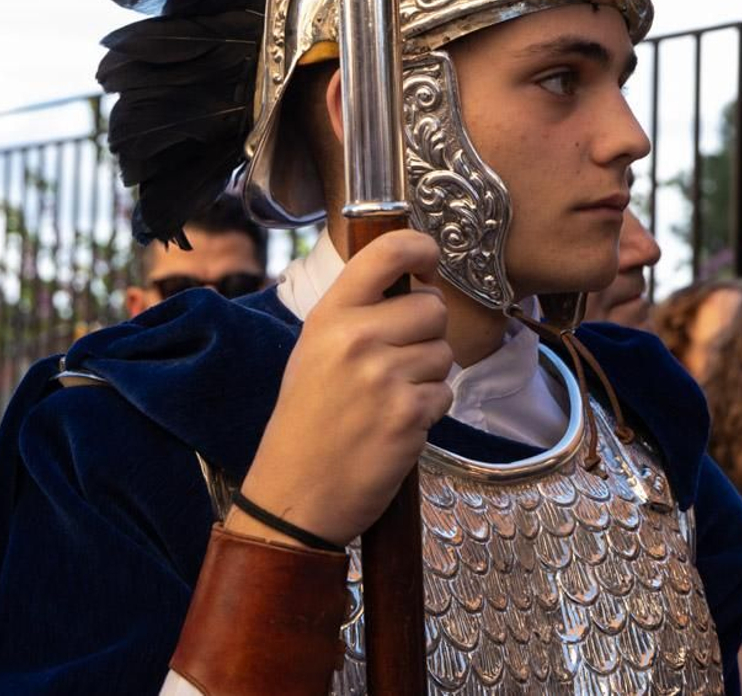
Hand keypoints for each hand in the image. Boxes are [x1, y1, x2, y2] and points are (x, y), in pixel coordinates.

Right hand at [230, 229, 450, 547]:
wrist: (295, 492)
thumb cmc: (308, 420)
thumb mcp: (315, 350)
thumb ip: (360, 313)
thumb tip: (419, 280)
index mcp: (330, 315)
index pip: (387, 252)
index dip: (421, 248)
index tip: (429, 262)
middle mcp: (356, 338)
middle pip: (433, 306)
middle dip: (427, 333)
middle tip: (397, 362)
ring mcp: (384, 376)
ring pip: (444, 351)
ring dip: (428, 375)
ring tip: (390, 398)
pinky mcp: (409, 414)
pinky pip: (445, 393)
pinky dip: (429, 410)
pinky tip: (396, 424)